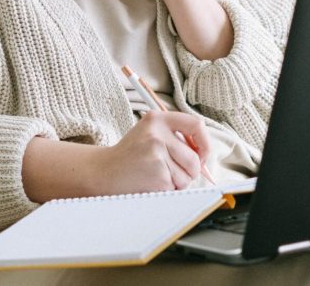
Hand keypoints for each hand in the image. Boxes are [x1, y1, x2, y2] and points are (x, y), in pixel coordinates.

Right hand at [94, 111, 211, 193]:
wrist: (104, 171)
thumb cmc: (131, 155)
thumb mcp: (149, 134)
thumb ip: (175, 137)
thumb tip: (205, 155)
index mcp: (157, 119)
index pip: (196, 124)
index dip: (204, 142)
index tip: (201, 154)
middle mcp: (157, 134)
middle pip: (194, 158)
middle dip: (190, 171)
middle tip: (171, 171)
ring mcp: (157, 155)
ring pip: (188, 176)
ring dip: (178, 182)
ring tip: (157, 175)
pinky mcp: (157, 176)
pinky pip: (177, 187)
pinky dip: (168, 189)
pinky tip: (151, 182)